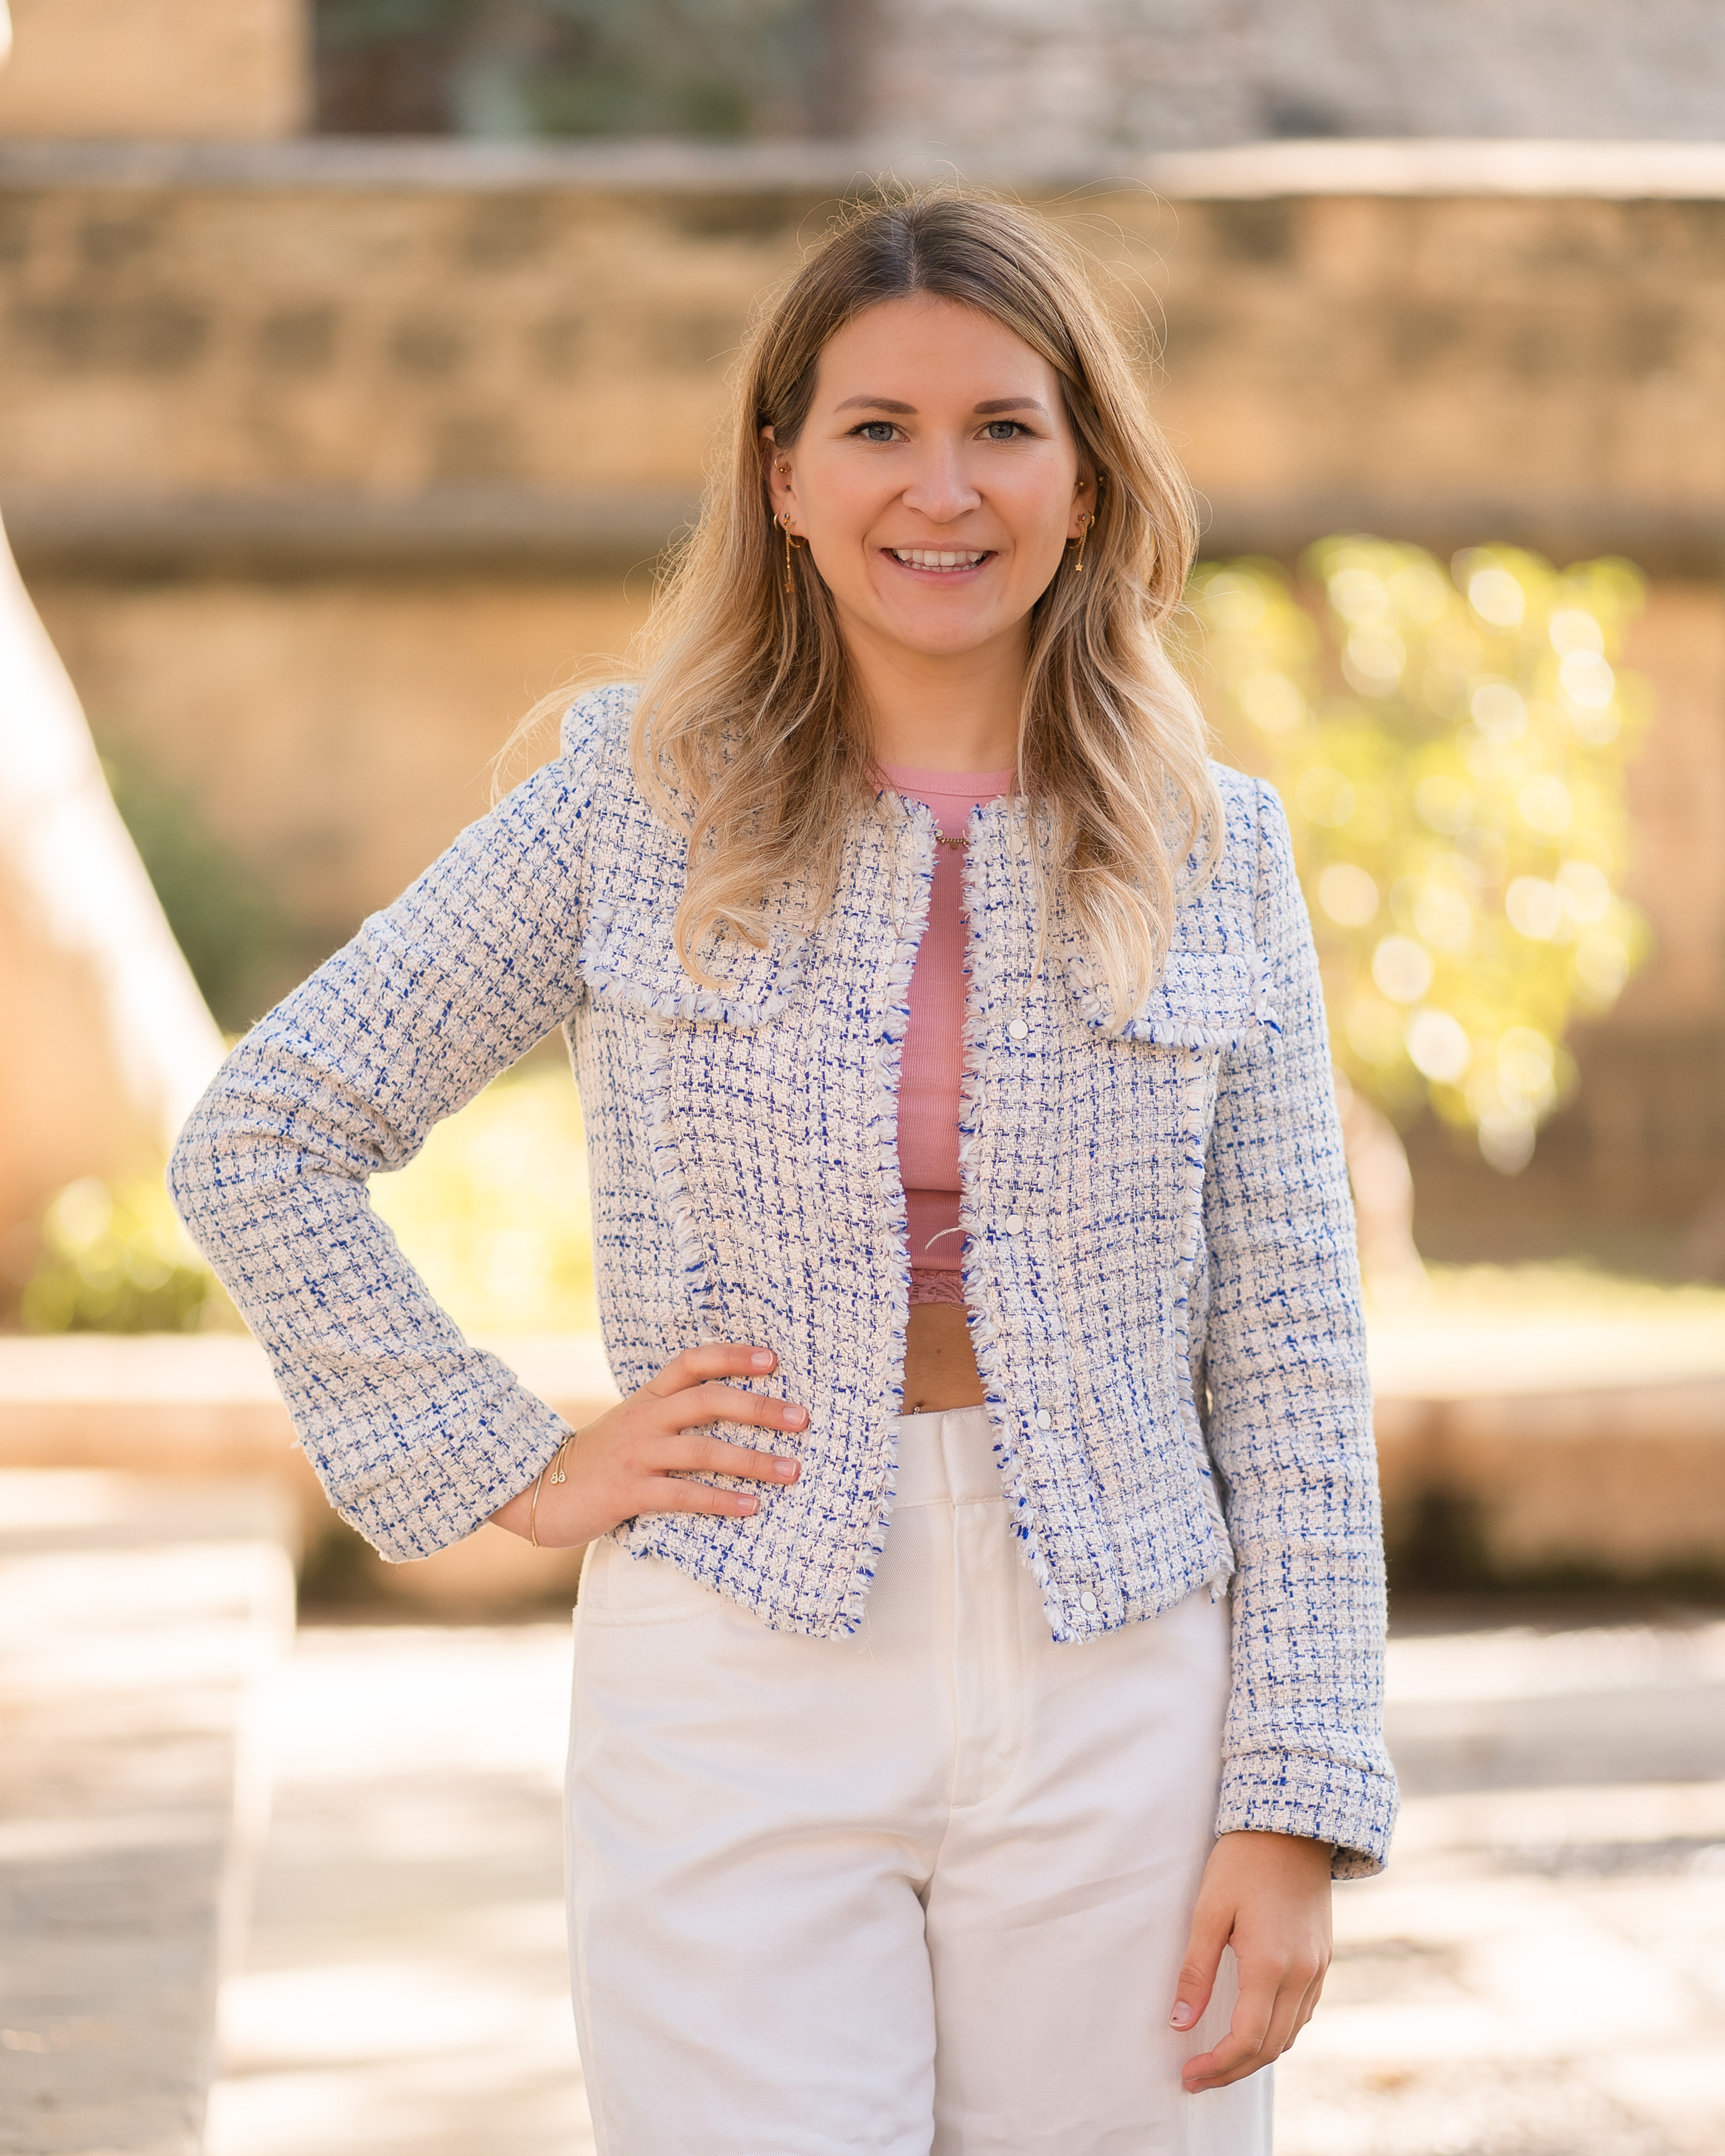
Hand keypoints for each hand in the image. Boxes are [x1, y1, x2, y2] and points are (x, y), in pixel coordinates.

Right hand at [489, 1343, 804, 1548]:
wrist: (538, 1490)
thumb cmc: (599, 1459)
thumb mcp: (633, 1425)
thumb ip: (672, 1416)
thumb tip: (735, 1413)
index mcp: (647, 1397)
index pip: (692, 1362)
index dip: (732, 1355)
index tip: (772, 1359)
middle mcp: (644, 1418)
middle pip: (708, 1400)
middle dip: (758, 1407)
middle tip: (802, 1418)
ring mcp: (636, 1454)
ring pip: (702, 1449)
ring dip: (752, 1460)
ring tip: (791, 1471)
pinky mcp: (627, 1491)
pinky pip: (682, 1494)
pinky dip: (720, 1500)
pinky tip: (750, 1507)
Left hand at [1171, 1830, 1331, 2092]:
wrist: (1293, 1825)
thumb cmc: (1242, 1862)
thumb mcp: (1208, 1910)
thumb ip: (1196, 1970)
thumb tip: (1179, 2023)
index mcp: (1270, 1965)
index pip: (1245, 2039)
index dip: (1216, 2066)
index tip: (1188, 2075)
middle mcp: (1302, 1974)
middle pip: (1270, 2047)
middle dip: (1233, 2070)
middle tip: (1197, 2078)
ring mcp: (1318, 1967)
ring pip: (1291, 2033)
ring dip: (1257, 2055)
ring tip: (1221, 2060)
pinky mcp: (1324, 1957)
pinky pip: (1304, 2011)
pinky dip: (1279, 2030)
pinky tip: (1255, 2027)